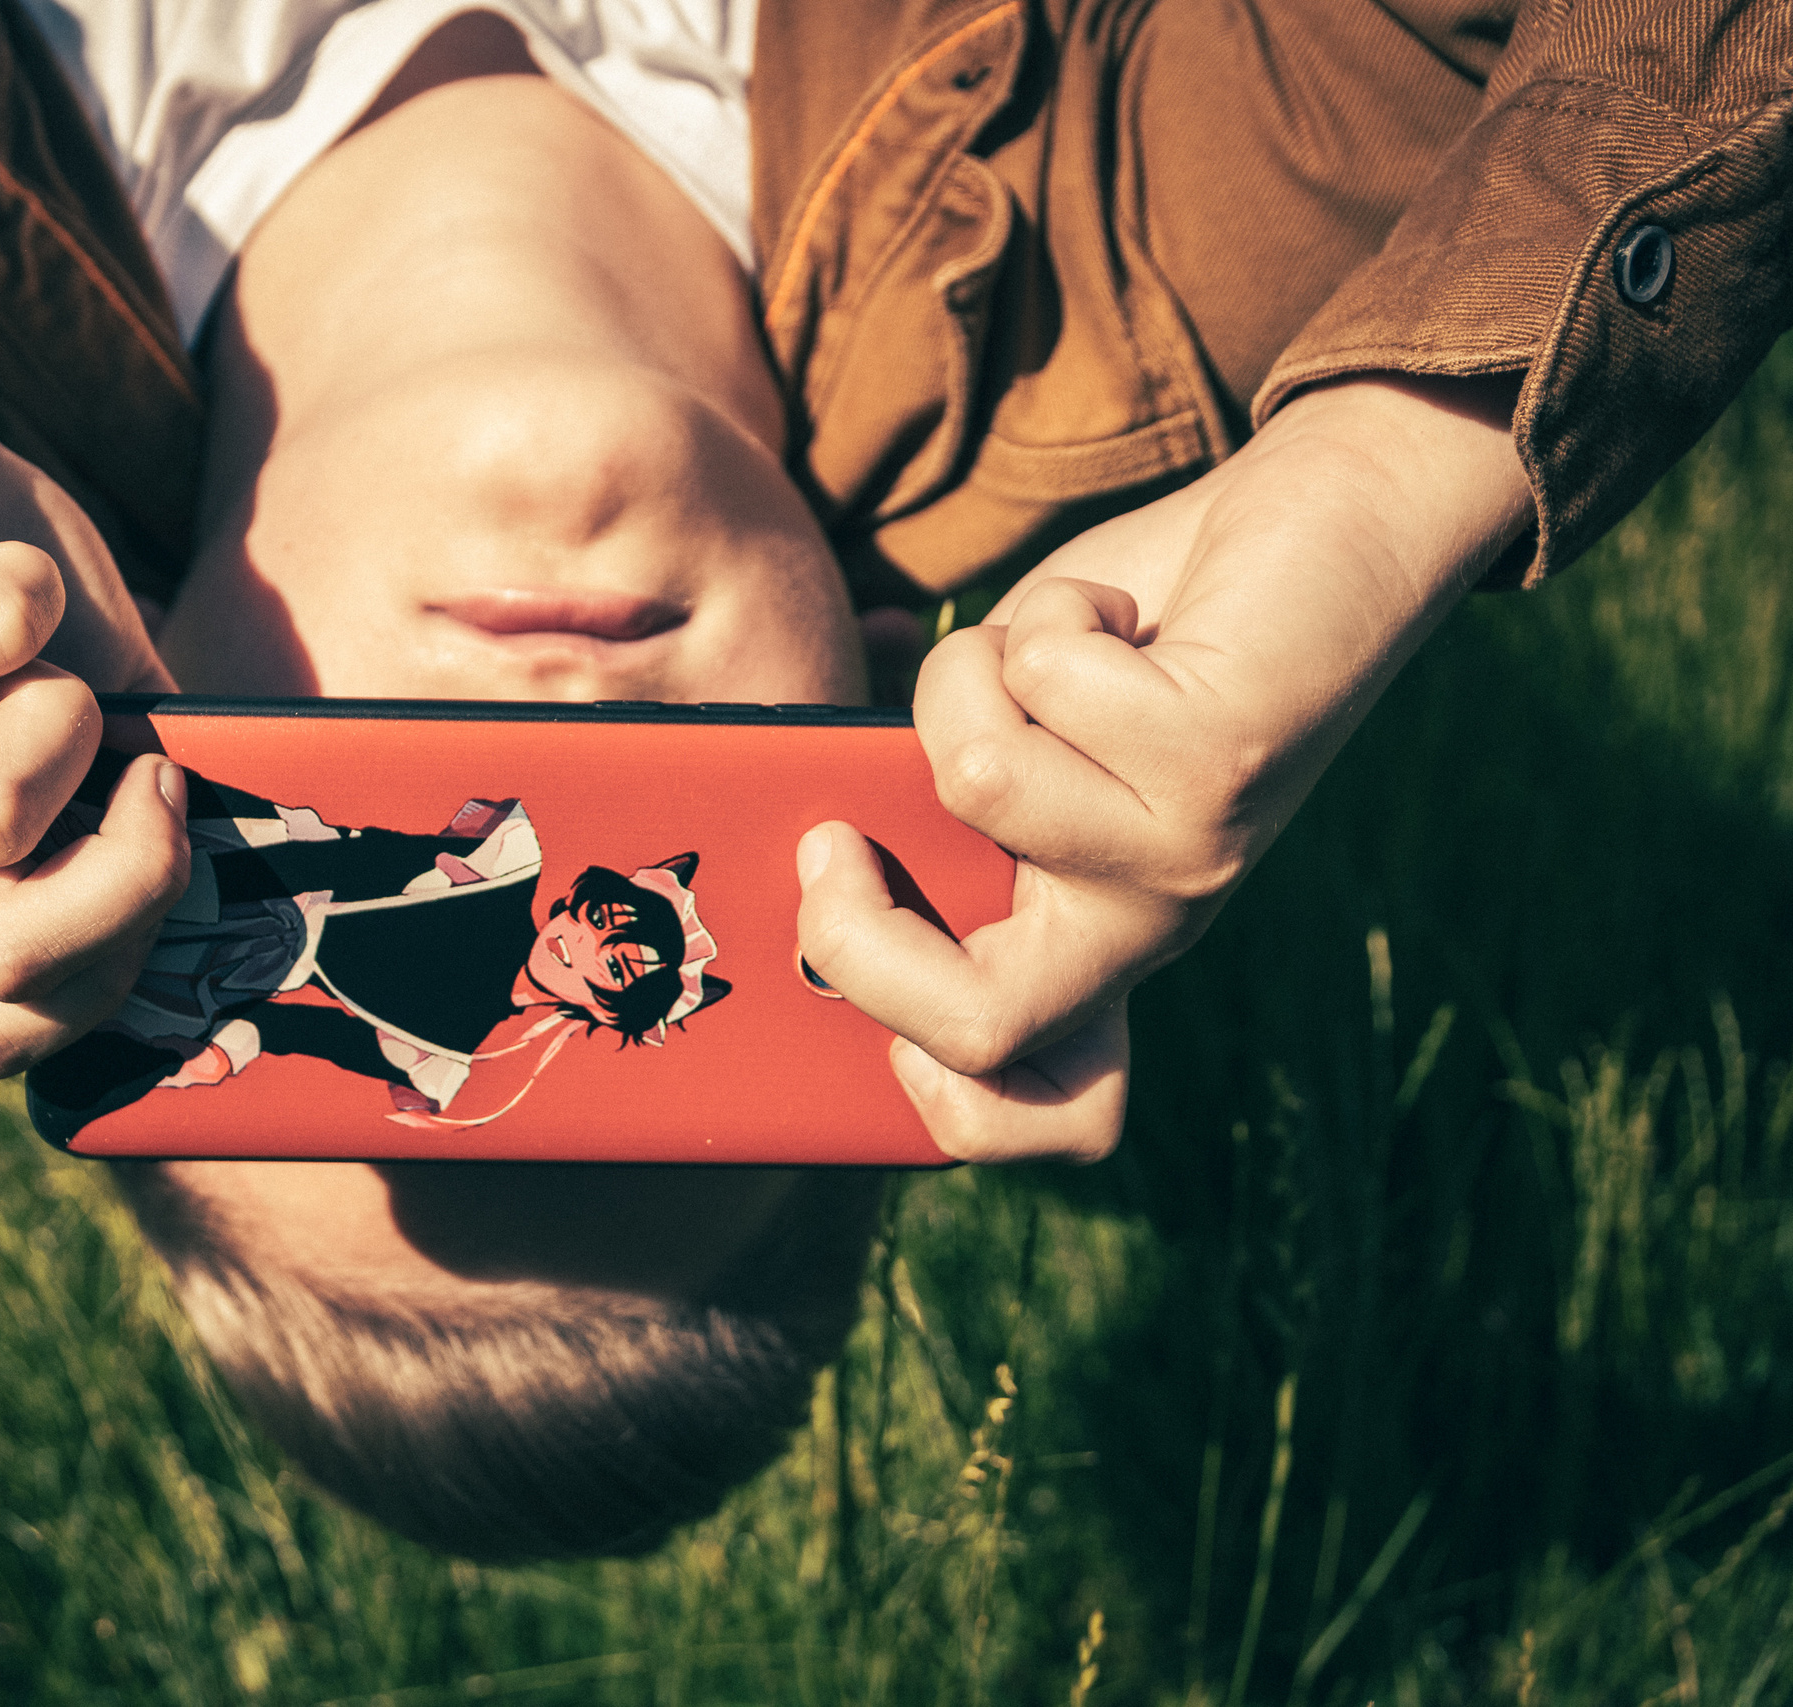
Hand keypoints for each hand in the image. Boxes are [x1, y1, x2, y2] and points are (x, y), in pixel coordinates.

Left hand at [0, 201, 188, 1074]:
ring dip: (70, 711)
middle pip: (7, 960)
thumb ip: (150, 760)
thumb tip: (242, 816)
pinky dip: (34, 583)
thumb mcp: (93, 677)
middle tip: (142, 768)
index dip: (106, 980)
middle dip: (133, 871)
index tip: (155, 844)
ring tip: (37, 649)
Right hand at [796, 376, 1534, 1161]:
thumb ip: (933, 811)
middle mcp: (1149, 927)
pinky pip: (1040, 678)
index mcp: (1099, 945)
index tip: (868, 982)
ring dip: (973, 671)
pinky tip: (1121, 612)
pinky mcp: (1218, 759)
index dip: (933, 1097)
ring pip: (976, 781)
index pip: (1044, 1121)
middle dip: (851, 932)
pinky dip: (1050, 608)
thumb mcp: (1011, 741)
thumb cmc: (1136, 635)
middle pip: (977, 1030)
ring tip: (1049, 645)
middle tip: (836, 838)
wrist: (1329, 527)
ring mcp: (1187, 855)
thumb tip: (805, 840)